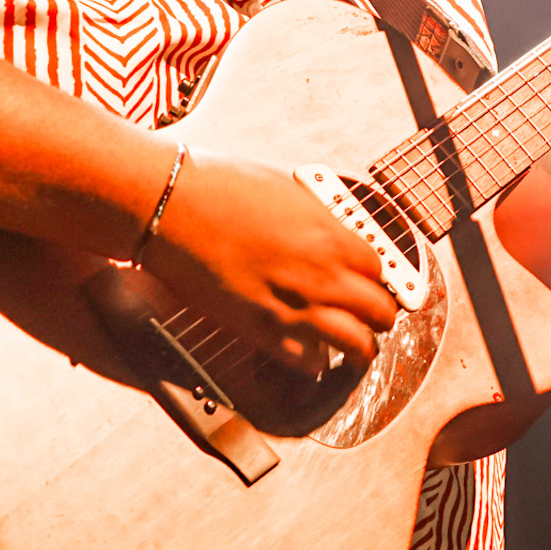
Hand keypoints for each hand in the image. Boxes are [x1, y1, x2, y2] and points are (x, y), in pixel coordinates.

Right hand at [139, 150, 398, 375]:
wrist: (171, 206)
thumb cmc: (220, 187)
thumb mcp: (287, 191)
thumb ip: (319, 221)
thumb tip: (334, 235)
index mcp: (330, 237)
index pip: (379, 270)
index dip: (375, 276)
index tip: (368, 279)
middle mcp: (320, 276)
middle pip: (379, 311)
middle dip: (379, 314)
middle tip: (371, 314)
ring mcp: (292, 308)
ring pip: (355, 345)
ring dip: (360, 347)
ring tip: (355, 346)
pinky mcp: (260, 332)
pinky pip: (307, 362)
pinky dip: (314, 360)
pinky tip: (309, 350)